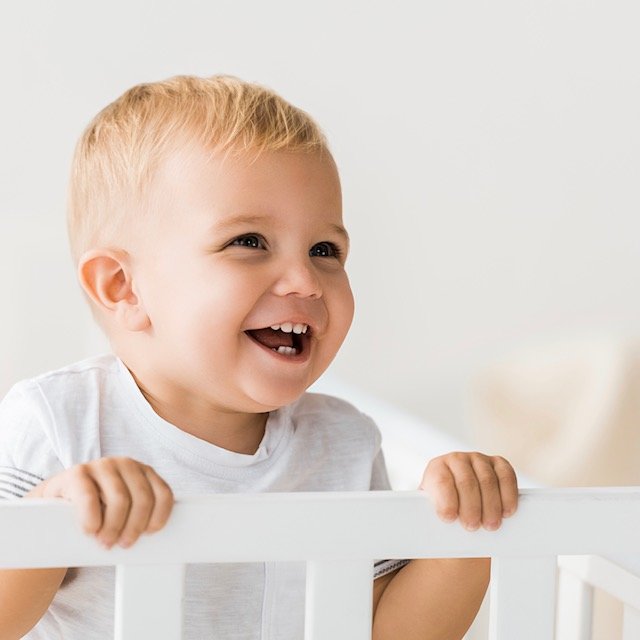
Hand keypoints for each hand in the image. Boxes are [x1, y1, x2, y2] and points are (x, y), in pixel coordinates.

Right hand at [27, 457, 173, 548]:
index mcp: (143, 472)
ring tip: (106, 542)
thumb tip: (157, 544)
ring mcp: (102, 465)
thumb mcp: (123, 508)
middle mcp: (126, 464)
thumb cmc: (97, 509)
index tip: (149, 534)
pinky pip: (90, 496)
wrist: (58, 500)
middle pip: (143, 498)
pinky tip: (90, 530)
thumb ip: (139, 515)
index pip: (163, 493)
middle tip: (123, 544)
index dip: (159, 516)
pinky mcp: (78, 472)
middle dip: (134, 526)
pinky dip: (92, 517)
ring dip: (114, 526)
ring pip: (120, 499)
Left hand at [419, 452, 517, 530]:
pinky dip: (508, 495)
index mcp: (437, 468)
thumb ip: (431, 513)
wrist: (455, 492)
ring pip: (487, 480)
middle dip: (470, 506)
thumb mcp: (432, 507)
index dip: (446, 500)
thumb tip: (434, 526)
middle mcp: (457, 460)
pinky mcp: (498, 463)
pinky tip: (506, 511)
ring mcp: (478, 459)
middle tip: (472, 526)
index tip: (449, 518)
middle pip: (466, 481)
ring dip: (491, 505)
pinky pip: (506, 476)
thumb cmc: (443, 503)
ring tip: (490, 524)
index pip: (441, 481)